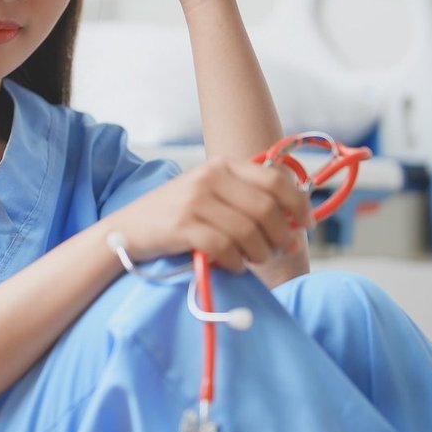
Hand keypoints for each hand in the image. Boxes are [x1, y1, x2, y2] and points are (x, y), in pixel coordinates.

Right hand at [110, 157, 315, 274]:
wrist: (125, 232)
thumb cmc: (174, 219)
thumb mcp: (210, 197)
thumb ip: (247, 203)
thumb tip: (295, 228)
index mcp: (222, 165)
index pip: (275, 180)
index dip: (299, 204)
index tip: (307, 225)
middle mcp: (209, 177)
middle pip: (266, 209)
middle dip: (280, 236)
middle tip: (278, 252)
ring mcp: (194, 200)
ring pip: (248, 231)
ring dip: (258, 253)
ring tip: (252, 261)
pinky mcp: (182, 226)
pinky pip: (224, 247)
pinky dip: (234, 262)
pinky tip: (232, 265)